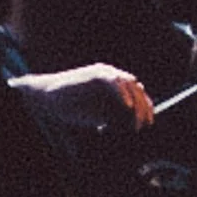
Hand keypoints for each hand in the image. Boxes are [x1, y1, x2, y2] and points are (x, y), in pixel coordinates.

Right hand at [17, 62, 154, 132]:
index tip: (149, 123)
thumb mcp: (99, 115)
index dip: (145, 107)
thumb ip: (116, 115)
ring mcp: (103, 72)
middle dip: (144, 107)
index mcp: (113, 84)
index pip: (136, 93)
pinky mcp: (94, 74)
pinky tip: (127, 107)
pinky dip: (122, 94)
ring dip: (136, 103)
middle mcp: (111, 75)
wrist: (47, 99)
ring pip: (128, 84)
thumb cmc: (71, 108)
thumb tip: (132, 124)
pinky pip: (113, 82)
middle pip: (136, 88)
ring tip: (138, 120)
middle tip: (147, 124)